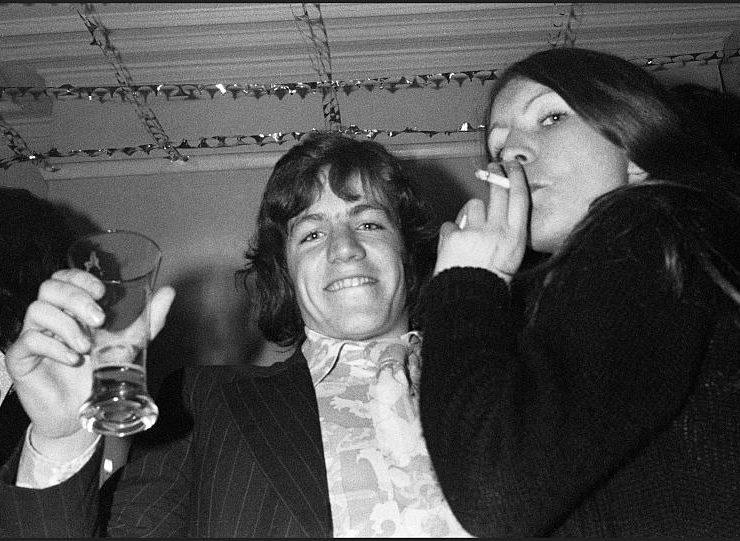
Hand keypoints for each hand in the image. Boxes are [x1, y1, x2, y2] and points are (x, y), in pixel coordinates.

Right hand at [5, 269, 174, 454]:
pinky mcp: (21, 358)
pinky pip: (29, 340)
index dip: (80, 278)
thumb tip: (169, 292)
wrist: (81, 413)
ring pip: (37, 310)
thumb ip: (148, 318)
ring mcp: (33, 335)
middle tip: (99, 319)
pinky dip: (54, 346)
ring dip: (67, 325)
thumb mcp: (130, 343)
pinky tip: (73, 358)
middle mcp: (50, 317)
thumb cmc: (101, 373)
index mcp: (71, 308)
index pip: (64, 277)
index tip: (101, 292)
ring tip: (87, 346)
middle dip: (77, 299)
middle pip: (50, 288)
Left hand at [433, 160, 529, 281]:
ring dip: (470, 214)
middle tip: (492, 168)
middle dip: (495, 176)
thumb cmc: (490, 283)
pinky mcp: (454, 235)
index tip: (512, 166)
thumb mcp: (511, 259)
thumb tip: (498, 219)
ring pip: (473, 205)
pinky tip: (453, 247)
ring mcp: (475, 231)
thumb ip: (506, 236)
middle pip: (497, 192)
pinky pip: (450, 225)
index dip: (516, 177)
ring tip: (469, 232)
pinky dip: (450, 233)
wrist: (469, 299)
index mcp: (515, 237)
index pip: (519, 198)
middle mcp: (497, 230)